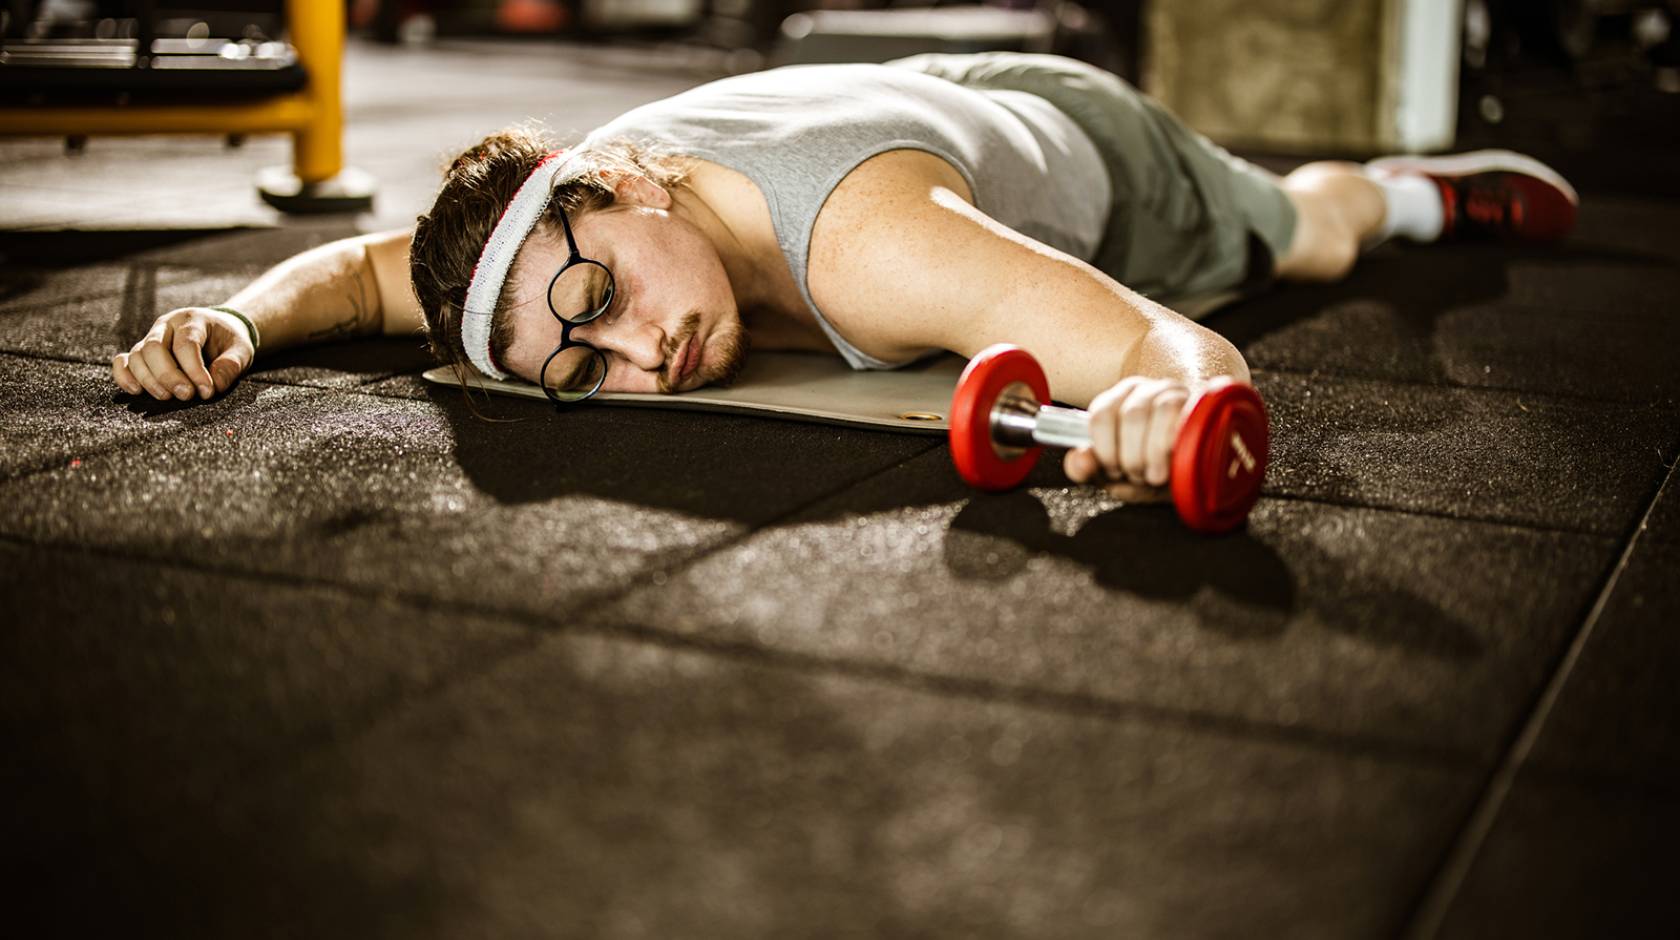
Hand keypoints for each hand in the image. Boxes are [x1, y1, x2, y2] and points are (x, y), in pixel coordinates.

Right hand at [112, 307, 254, 401]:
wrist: (219, 331)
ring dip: (148, 380)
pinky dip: (124, 376)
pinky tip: (136, 391)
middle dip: (168, 375)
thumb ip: (231, 366)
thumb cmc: (229, 342)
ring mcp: (150, 338)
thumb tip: (213, 387)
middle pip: (154, 348)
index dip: (195, 370)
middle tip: (186, 396)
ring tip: (167, 397)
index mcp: (192, 319)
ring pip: (137, 356)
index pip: (187, 344)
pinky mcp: (141, 353)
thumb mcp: (241, 350)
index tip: (207, 391)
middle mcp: (166, 325)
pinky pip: (123, 361)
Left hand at [1062, 376, 1192, 501]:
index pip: (1100, 415)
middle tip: (1138, 476)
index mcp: (1116, 400)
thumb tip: (1079, 459)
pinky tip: (1172, 464)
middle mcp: (1142, 389)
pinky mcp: (1197, 400)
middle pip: (1128, 415)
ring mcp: (1171, 391)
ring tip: (1155, 475)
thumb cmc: (1155, 467)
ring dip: (1149, 455)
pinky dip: (1169, 447)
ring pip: (1154, 416)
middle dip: (1130, 456)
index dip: (1105, 450)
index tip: (1115, 471)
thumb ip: (1088, 469)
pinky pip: (1177, 416)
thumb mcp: (1118, 475)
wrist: (1201, 466)